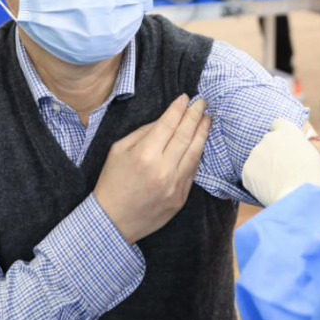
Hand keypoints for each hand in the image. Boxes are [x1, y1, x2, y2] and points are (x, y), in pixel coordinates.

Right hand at [94, 95, 210, 243]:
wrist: (113, 221)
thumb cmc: (112, 182)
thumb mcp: (118, 151)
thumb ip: (143, 132)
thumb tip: (165, 120)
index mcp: (144, 155)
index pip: (168, 125)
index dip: (178, 109)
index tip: (186, 98)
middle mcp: (163, 169)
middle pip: (185, 135)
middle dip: (195, 115)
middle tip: (202, 102)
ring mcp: (174, 185)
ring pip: (194, 153)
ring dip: (203, 133)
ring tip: (208, 118)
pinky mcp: (180, 198)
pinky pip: (193, 171)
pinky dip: (197, 154)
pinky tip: (200, 142)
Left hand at [243, 118, 319, 205]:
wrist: (301, 199)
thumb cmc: (315, 179)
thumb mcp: (314, 155)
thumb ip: (300, 146)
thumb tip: (294, 147)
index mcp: (288, 131)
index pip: (278, 124)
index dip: (281, 135)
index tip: (285, 145)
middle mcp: (269, 138)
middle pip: (268, 142)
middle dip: (273, 153)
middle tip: (283, 170)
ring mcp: (256, 153)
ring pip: (259, 158)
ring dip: (265, 166)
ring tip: (278, 183)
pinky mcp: (247, 170)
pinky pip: (251, 174)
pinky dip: (258, 181)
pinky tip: (269, 190)